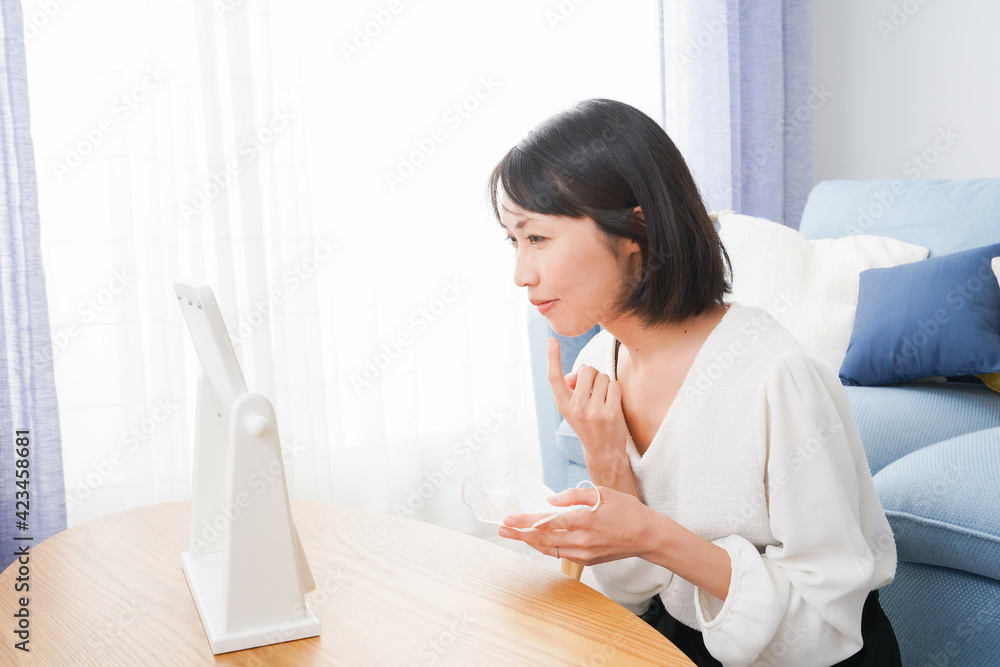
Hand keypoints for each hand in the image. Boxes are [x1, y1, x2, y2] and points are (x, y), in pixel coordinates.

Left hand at [498, 485, 658, 565]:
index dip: (526, 521)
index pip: (548, 522)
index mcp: (585, 520)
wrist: (647, 536)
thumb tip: (550, 501)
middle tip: (502, 528)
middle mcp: (582, 540)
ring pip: (549, 548)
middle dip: (520, 533)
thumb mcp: (602, 493)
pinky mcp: (587, 561)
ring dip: (530, 541)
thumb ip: (574, 496)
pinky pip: (560, 553)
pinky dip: (546, 546)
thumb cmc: (627, 511)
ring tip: (514, 534)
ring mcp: (584, 553)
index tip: (509, 518)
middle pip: (543, 538)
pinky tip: (537, 539)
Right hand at [548, 337, 628, 465]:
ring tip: (603, 400)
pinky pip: (614, 386)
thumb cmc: (588, 424)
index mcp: (563, 405)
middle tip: (594, 390)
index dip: (552, 357)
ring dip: (605, 384)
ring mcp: (593, 411)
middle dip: (593, 375)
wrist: (603, 452)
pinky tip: (612, 404)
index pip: (554, 377)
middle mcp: (575, 408)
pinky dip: (615, 391)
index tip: (551, 340)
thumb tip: (580, 372)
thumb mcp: (572, 409)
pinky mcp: (609, 413)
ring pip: (602, 377)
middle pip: (587, 370)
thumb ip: (572, 388)